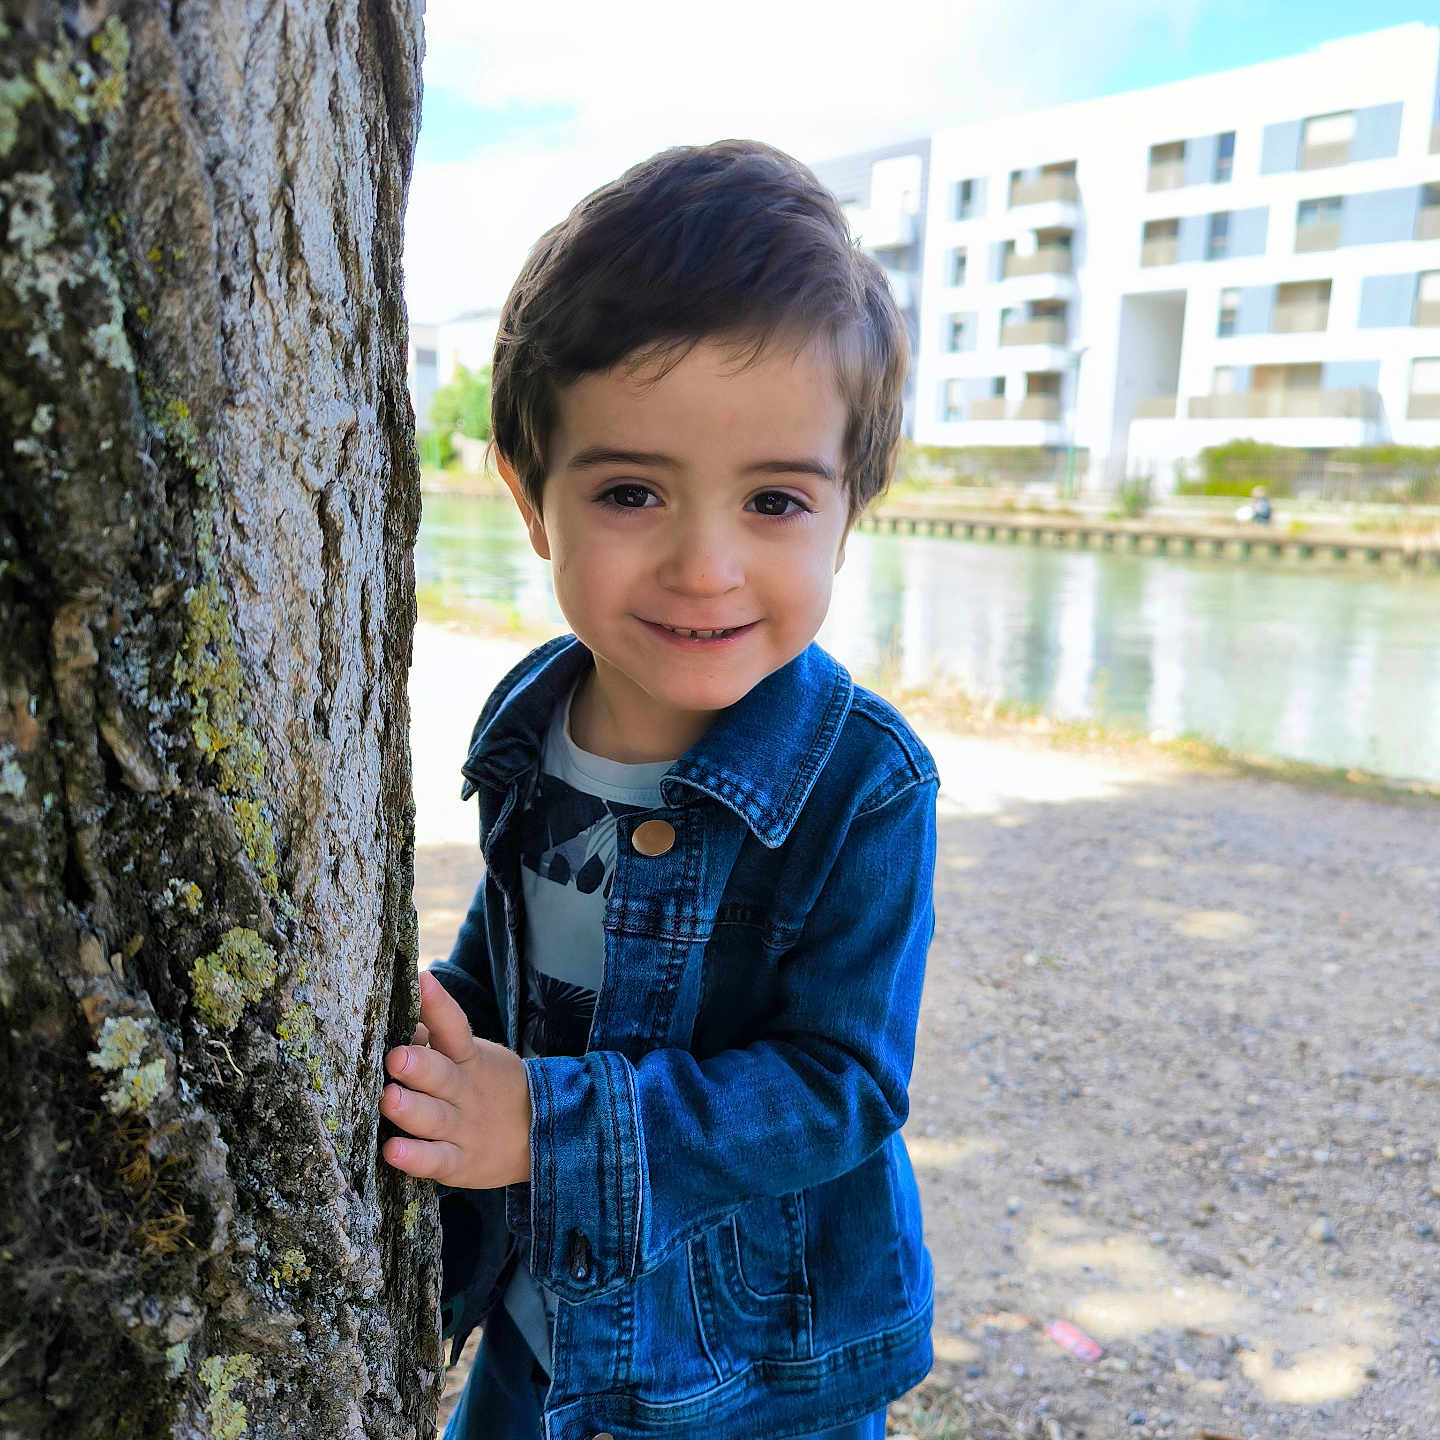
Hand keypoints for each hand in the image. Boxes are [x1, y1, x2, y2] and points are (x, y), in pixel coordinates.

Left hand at [380, 970, 531, 1187]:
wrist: (539, 1135)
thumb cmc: (488, 1087)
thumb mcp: (473, 1058)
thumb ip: (432, 1040)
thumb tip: (394, 1015)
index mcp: (469, 1058)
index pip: (454, 1027)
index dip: (438, 1005)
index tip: (421, 981)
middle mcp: (464, 1091)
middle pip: (441, 1075)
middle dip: (419, 1065)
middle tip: (396, 1057)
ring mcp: (463, 1128)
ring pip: (433, 1118)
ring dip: (410, 1109)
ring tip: (389, 1099)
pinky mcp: (459, 1163)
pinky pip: (436, 1161)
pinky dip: (415, 1159)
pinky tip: (392, 1152)